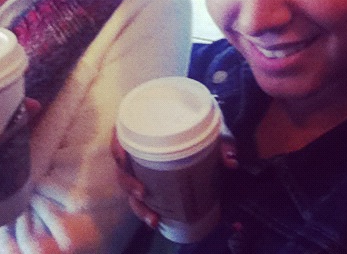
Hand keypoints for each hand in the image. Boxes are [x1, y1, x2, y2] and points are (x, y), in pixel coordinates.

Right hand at [111, 126, 237, 228]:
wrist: (204, 133)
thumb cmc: (201, 125)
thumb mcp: (212, 128)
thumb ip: (222, 141)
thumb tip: (230, 161)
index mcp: (144, 126)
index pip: (120, 132)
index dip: (116, 144)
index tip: (122, 156)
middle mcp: (137, 147)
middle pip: (121, 164)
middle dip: (127, 181)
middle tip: (143, 192)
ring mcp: (141, 166)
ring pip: (129, 185)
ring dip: (137, 204)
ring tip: (153, 218)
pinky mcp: (148, 181)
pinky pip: (140, 196)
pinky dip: (146, 210)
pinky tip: (156, 221)